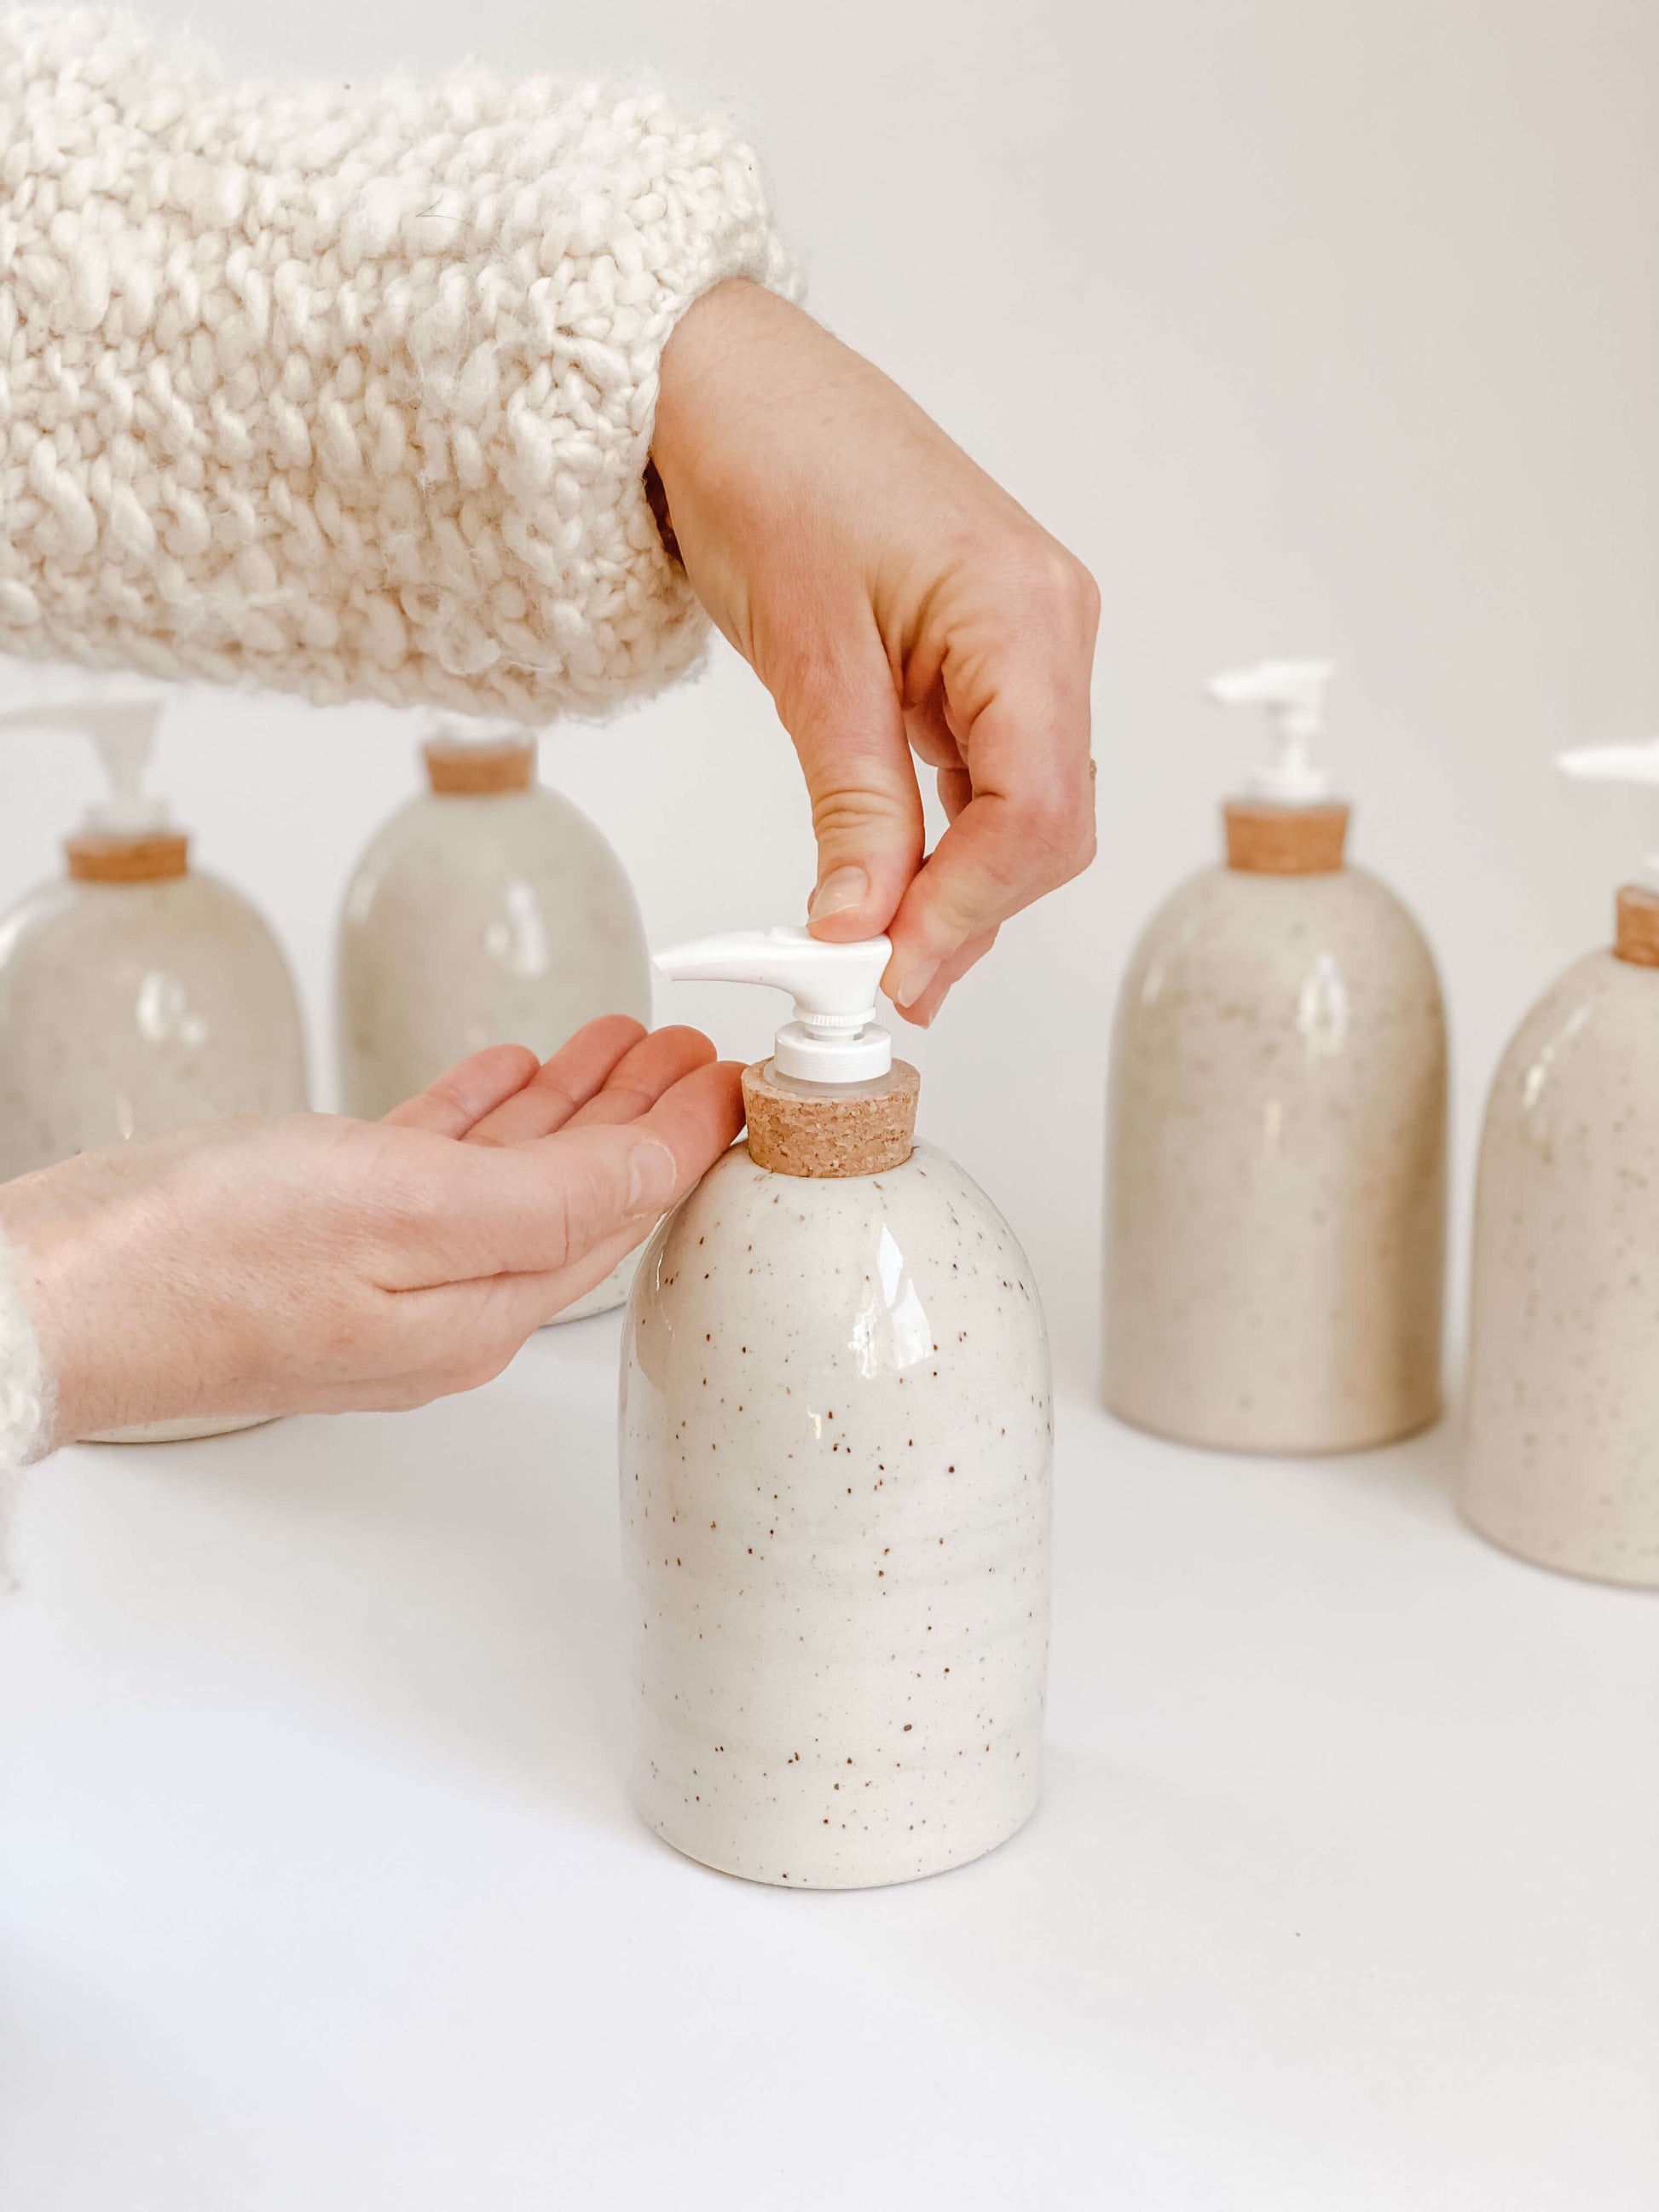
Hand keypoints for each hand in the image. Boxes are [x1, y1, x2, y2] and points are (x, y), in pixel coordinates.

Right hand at [0, 1020, 741, 1446]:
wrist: (45, 1295)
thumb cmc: (199, 1257)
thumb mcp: (403, 1209)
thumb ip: (545, 1195)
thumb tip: (661, 1165)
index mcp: (483, 1307)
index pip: (621, 1206)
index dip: (687, 1133)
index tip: (737, 1073)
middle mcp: (447, 1305)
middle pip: (579, 1191)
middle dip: (642, 1113)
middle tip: (693, 1045)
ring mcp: (382, 1278)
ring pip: (510, 1175)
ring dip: (569, 1103)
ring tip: (623, 1039)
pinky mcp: (320, 1245)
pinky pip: (432, 1171)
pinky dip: (481, 1116)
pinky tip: (503, 1074)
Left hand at [651, 279, 1098, 1024]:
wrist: (724, 383)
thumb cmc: (764, 470)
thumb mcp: (806, 659)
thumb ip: (854, 804)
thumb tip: (866, 925)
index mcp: (1024, 614)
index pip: (1037, 806)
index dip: (970, 906)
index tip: (893, 973)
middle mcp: (1050, 626)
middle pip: (1049, 819)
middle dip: (971, 909)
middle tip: (880, 980)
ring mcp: (1025, 640)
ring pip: (1026, 806)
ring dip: (960, 884)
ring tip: (876, 949)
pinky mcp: (984, 652)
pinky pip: (992, 770)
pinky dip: (948, 837)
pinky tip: (895, 879)